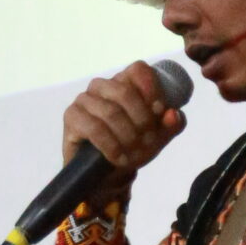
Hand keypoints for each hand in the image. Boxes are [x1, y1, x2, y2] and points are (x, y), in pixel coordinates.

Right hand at [60, 61, 186, 190]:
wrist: (105, 174)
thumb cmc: (131, 147)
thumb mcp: (157, 137)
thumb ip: (171, 125)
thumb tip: (173, 114)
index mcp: (124, 82)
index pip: (138, 70)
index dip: (151, 88)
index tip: (160, 111)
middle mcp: (102, 86)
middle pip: (125, 91)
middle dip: (141, 119)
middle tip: (148, 141)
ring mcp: (84, 99)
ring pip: (111, 112)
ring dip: (127, 136)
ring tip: (134, 154)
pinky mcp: (72, 117)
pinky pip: (94, 128)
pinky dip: (111, 146)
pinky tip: (118, 158)